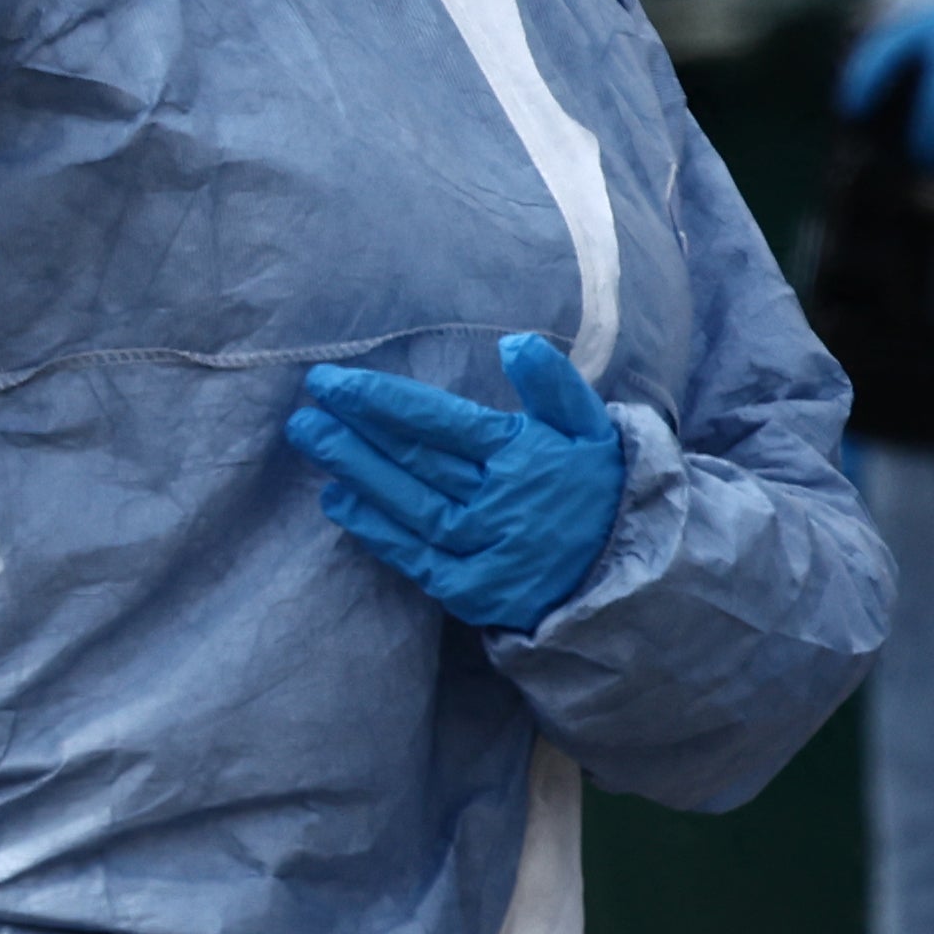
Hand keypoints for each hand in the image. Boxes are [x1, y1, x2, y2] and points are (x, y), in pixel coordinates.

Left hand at [288, 332, 628, 637]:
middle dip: (353, 430)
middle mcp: (495, 504)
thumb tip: (514, 343)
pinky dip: (373, 528)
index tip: (332, 381)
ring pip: (406, 505)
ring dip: (354, 471)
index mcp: (522, 456)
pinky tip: (338, 501)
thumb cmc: (600, 487)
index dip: (380, 400)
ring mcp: (480, 551)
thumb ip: (554, 384)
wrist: (627, 575)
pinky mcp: (470, 590)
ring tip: (311, 440)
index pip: (438, 423)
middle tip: (306, 407)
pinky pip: (411, 556)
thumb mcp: (593, 427)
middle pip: (413, 461)